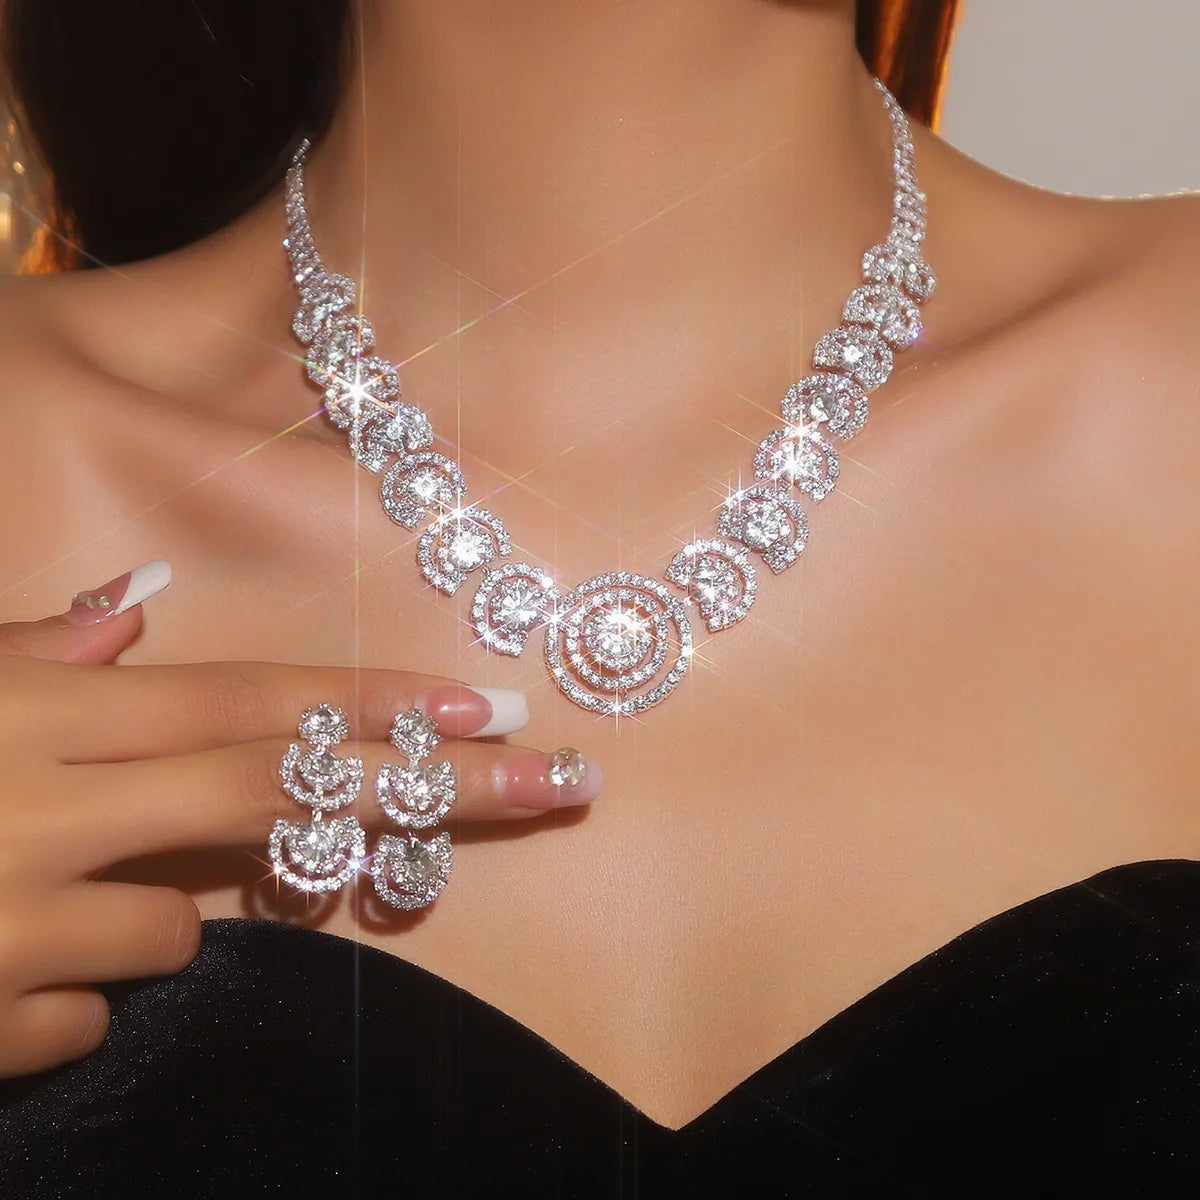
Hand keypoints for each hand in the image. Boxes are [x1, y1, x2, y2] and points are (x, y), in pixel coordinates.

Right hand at [0, 561, 601, 1077]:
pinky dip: (63, 982)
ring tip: (34, 880)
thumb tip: (136, 603)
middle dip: (435, 786)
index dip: (369, 701)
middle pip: (282, 791)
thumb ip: (33, 642)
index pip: (241, 699)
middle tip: (558, 780)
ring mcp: (17, 925)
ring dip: (153, 904)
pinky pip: (86, 1006)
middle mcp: (45, 808)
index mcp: (31, 710)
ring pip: (184, 923)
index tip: (485, 705)